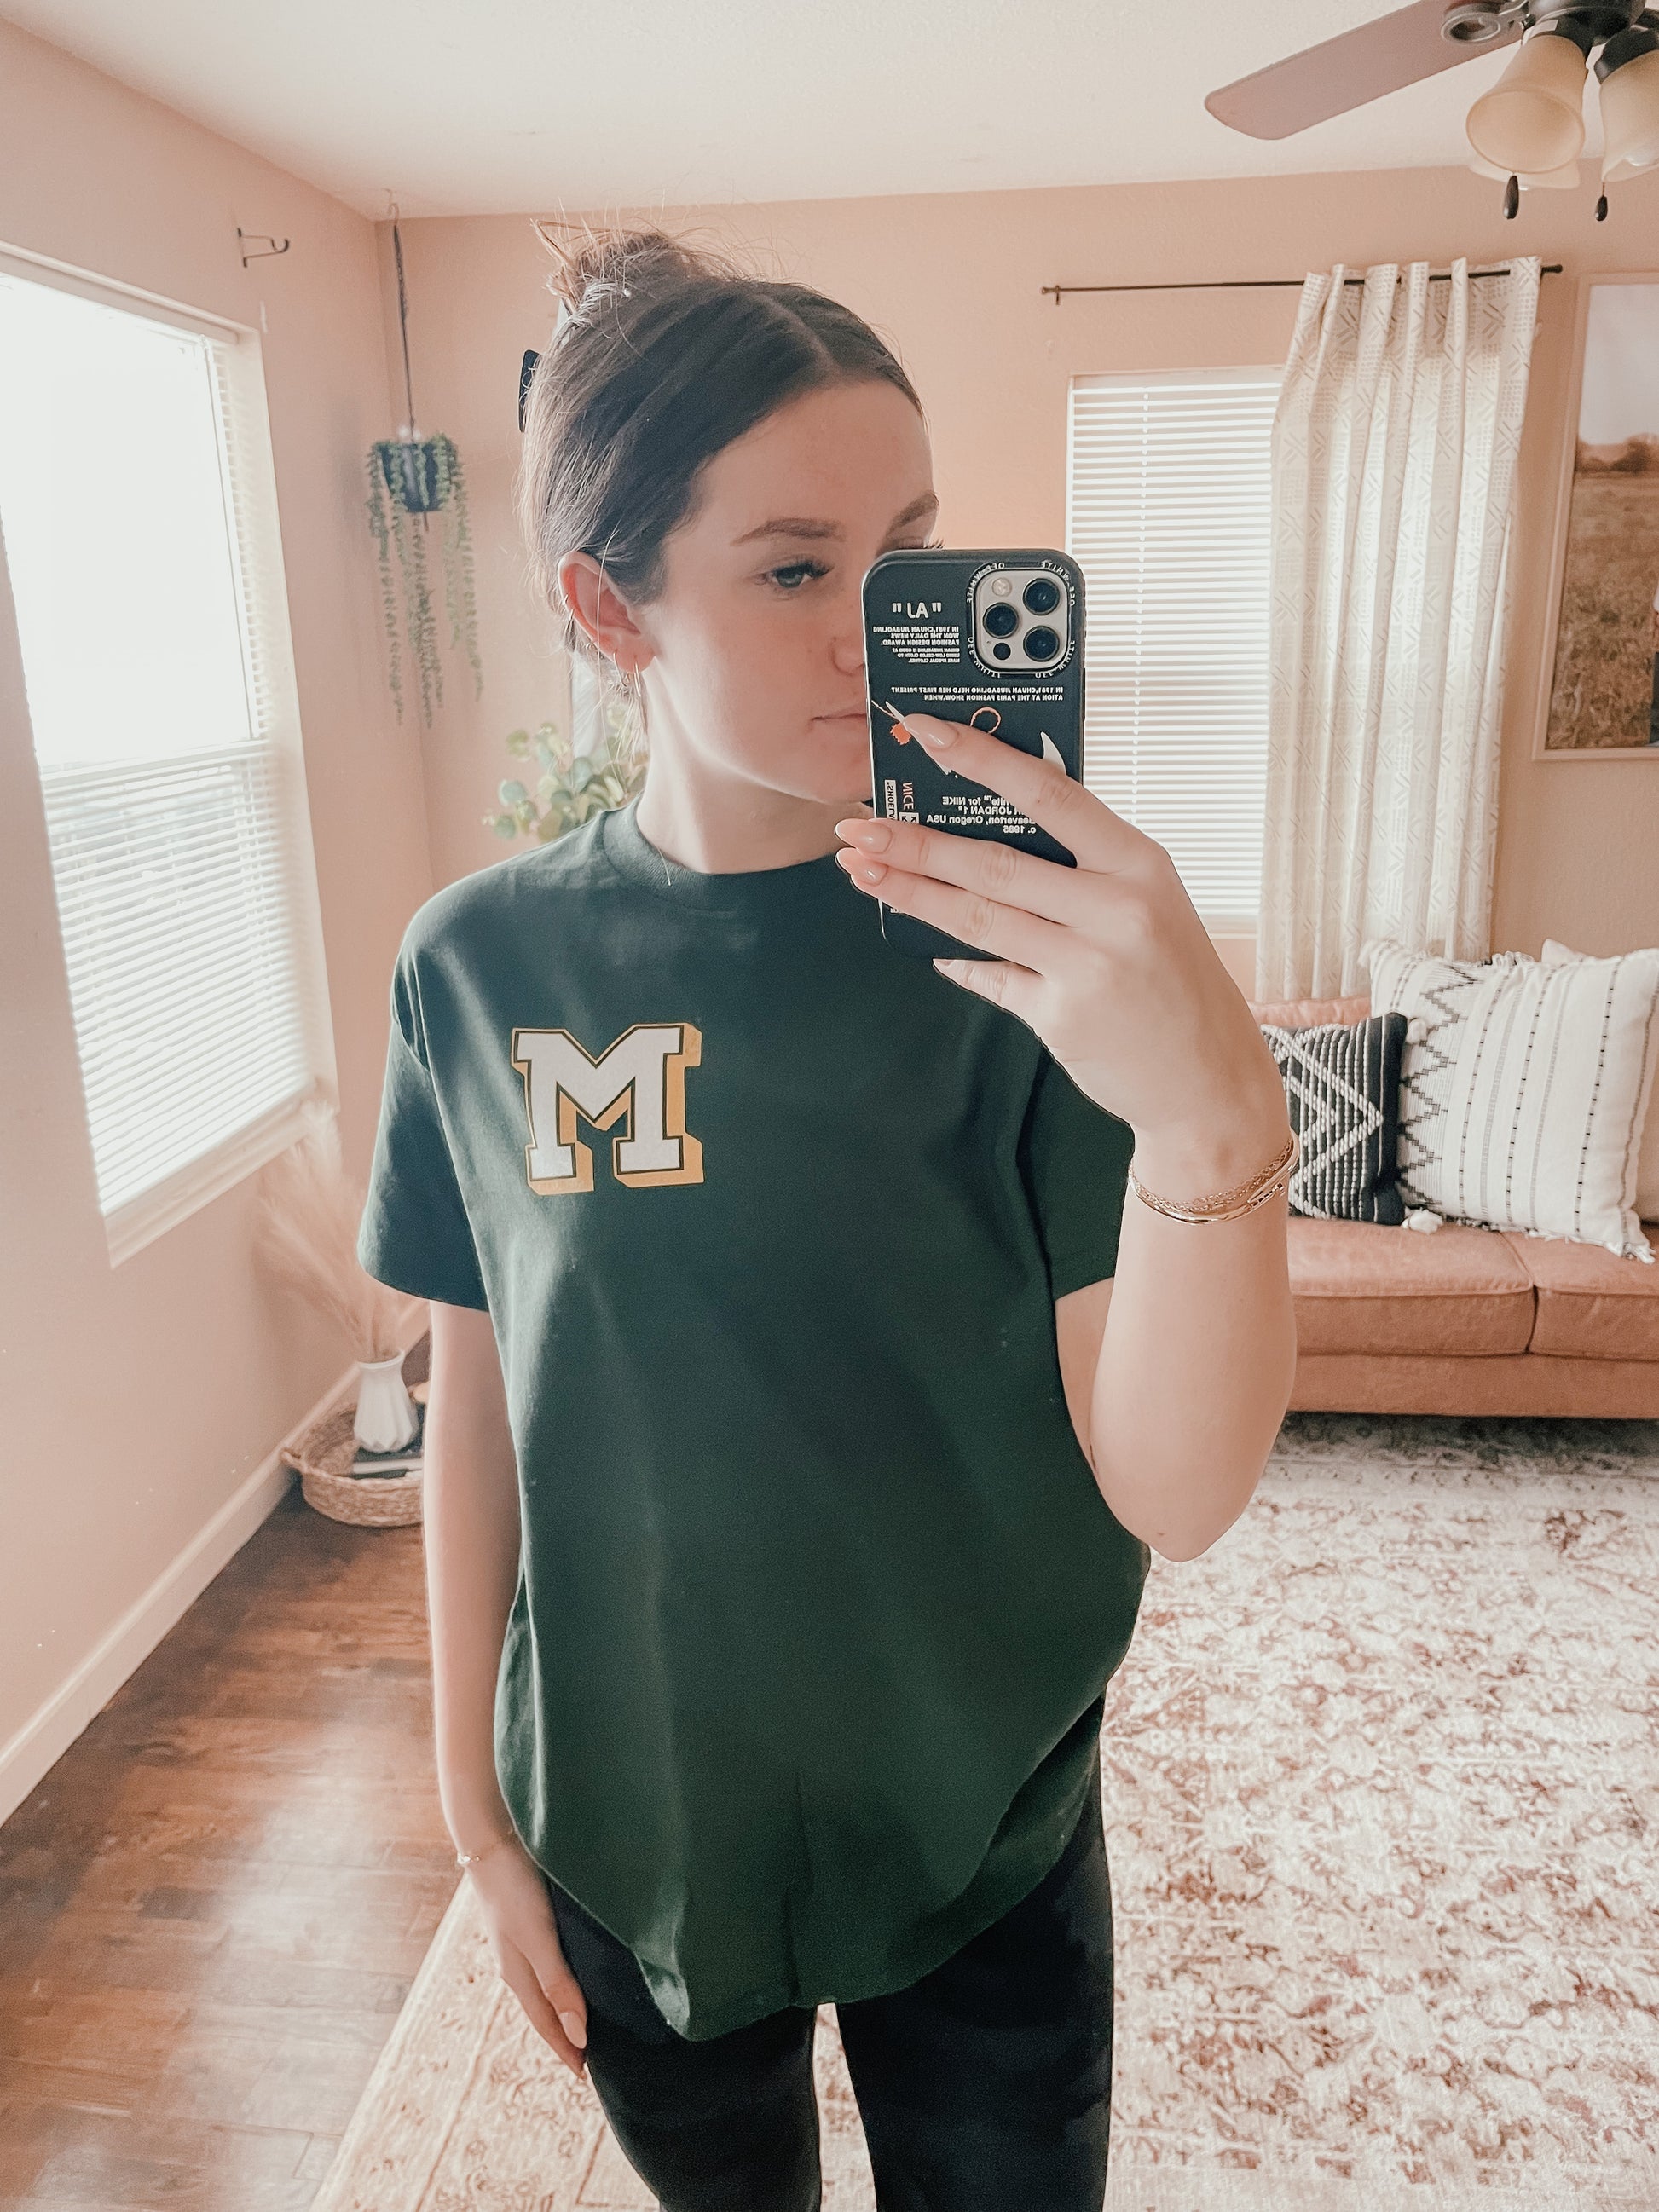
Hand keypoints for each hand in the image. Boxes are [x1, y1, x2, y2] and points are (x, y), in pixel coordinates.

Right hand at [464, 1836, 589, 2079]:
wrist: (491, 1838)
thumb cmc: (513, 1889)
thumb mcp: (538, 1938)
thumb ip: (558, 1983)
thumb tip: (578, 2035)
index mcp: (518, 1975)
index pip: (547, 2024)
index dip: (566, 2050)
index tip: (587, 2077)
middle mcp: (520, 1963)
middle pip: (547, 2009)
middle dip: (567, 2033)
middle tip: (595, 2053)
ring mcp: (523, 1941)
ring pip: (549, 1985)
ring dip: (567, 2005)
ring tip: (591, 2017)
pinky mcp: (530, 1920)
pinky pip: (551, 1960)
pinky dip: (566, 1976)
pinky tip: (579, 1968)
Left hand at [834, 712, 1289, 1189]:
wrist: (1210, 1080)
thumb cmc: (1175, 980)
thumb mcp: (1151, 903)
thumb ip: (1085, 867)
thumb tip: (993, 831)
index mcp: (1139, 862)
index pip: (1050, 792)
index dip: (983, 758)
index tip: (928, 734)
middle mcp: (1116, 908)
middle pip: (994, 863)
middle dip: (915, 842)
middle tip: (859, 826)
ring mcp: (1087, 965)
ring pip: (978, 918)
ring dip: (912, 893)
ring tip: (865, 872)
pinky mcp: (1062, 1016)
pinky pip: (991, 976)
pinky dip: (956, 960)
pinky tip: (927, 946)